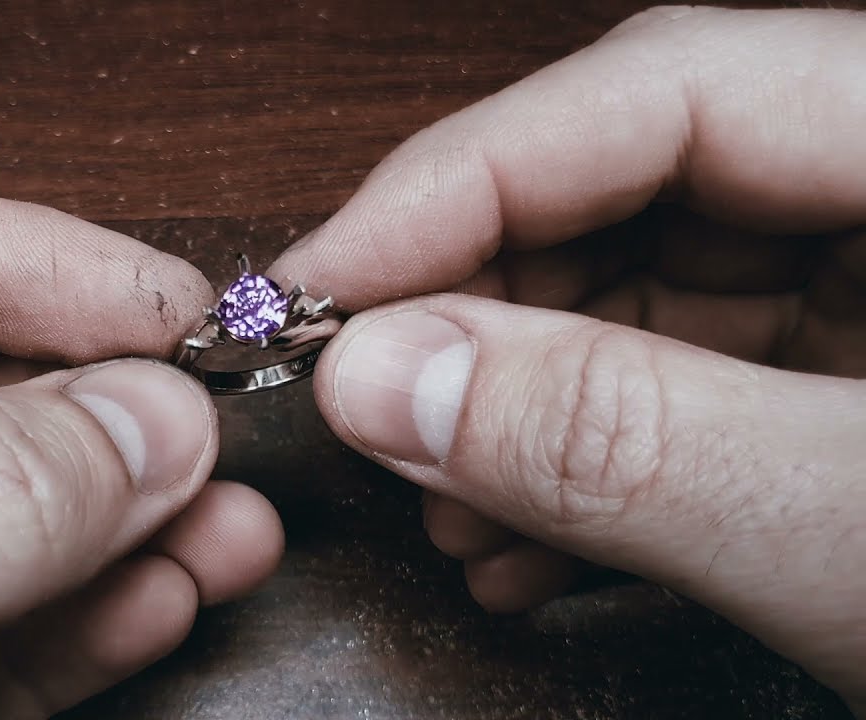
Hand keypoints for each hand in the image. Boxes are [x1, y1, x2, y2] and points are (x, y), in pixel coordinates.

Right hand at [271, 6, 865, 712]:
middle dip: (483, 313)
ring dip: (519, 407)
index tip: (326, 278)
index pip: (663, 91)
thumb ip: (617, 438)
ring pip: (641, 294)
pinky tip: (522, 546)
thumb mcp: (863, 531)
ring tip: (446, 513)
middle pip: (635, 188)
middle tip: (374, 413)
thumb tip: (388, 375)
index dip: (463, 178)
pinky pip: (681, 382)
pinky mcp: (854, 384)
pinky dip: (585, 464)